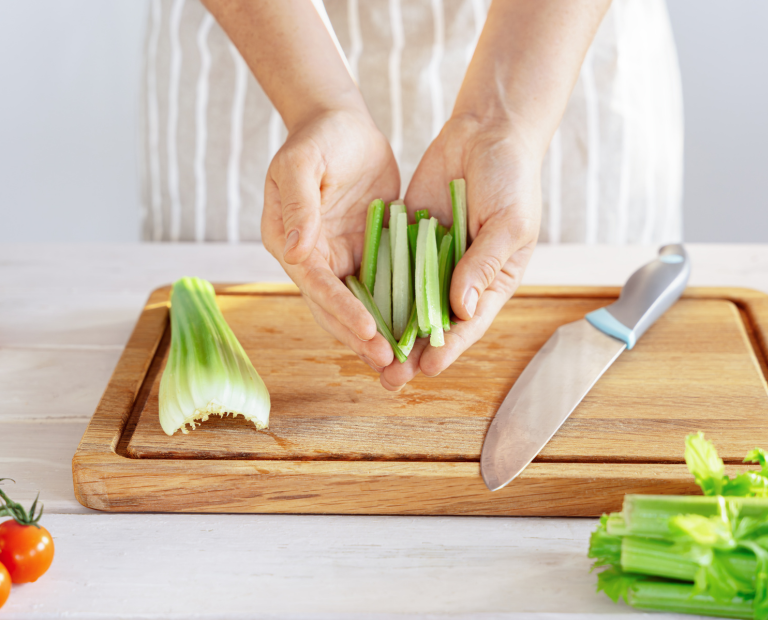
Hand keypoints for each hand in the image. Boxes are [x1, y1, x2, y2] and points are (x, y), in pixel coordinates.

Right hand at [261, 107, 400, 372]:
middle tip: (390, 363)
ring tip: (403, 362)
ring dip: (379, 332)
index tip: (369, 331)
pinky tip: (418, 327)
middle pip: (336, 307)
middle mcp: (313, 259)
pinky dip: (396, 307)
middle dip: (361, 337)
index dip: (342, 310)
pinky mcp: (365, 251)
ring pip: (360, 304)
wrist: (340, 123)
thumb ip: (299, 205)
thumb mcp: (302, 163)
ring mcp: (340, 258)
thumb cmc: (317, 137)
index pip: (317, 285)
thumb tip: (296, 251)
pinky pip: (382, 285)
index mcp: (290, 242)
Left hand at [380, 114, 541, 390]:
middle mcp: (461, 276)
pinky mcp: (409, 237)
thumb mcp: (508, 223)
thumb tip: (461, 311)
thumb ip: (484, 265)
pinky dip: (378, 288)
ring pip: (409, 300)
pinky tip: (358, 308)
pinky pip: (392, 266)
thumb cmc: (512, 179)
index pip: (470, 323)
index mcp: (493, 280)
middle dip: (413, 351)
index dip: (449, 348)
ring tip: (369, 354)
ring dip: (390, 327)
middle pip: (434, 321)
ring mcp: (432, 257)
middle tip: (390, 378)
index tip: (428, 370)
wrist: (487, 130)